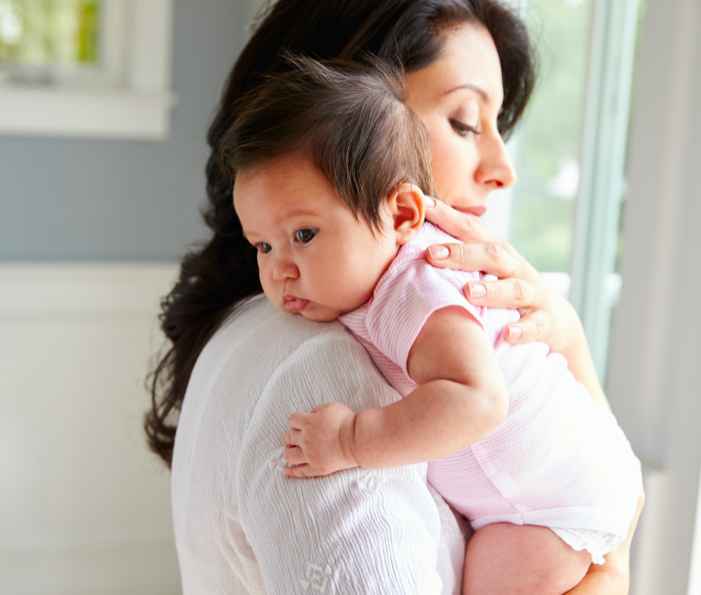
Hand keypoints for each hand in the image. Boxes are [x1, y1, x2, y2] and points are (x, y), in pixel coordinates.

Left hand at [282, 402, 358, 477]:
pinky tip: (287, 471)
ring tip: (289, 451)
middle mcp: (306, 439)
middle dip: (289, 437)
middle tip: (291, 439)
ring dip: (287, 452)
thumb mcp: (331, 407)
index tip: (299, 424)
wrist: (358, 440)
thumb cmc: (347, 421)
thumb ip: (316, 410)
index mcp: (308, 423)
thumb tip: (310, 415)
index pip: (292, 421)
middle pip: (288, 438)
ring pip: (290, 455)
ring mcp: (310, 455)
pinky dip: (292, 471)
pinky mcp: (317, 467)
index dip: (295, 421)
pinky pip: (301, 471)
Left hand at [423, 197, 582, 355]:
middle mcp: (515, 268)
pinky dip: (523, 328)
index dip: (446, 215)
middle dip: (461, 254)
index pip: (469, 229)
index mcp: (496, 253)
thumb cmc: (508, 290)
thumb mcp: (487, 269)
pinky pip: (536, 325)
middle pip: (491, 255)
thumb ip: (458, 256)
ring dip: (492, 290)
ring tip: (468, 292)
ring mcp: (534, 294)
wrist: (556, 322)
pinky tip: (508, 334)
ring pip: (515, 289)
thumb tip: (413, 242)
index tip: (420, 204)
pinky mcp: (547, 321)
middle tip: (431, 254)